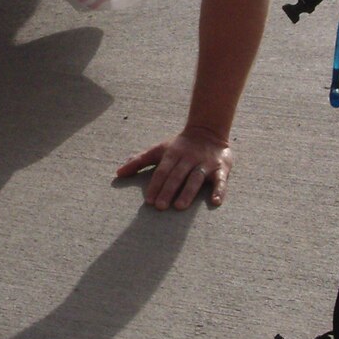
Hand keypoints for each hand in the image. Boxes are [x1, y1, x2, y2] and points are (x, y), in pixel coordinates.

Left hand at [117, 127, 231, 209]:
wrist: (208, 131)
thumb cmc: (179, 146)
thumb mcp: (158, 150)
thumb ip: (139, 161)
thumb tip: (118, 173)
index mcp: (173, 154)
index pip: (162, 171)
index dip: (156, 185)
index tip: (149, 200)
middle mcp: (189, 158)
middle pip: (177, 175)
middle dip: (168, 190)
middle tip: (160, 206)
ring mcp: (205, 163)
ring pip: (196, 178)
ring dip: (188, 192)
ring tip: (180, 206)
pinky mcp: (221, 168)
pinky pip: (221, 180)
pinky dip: (220, 190)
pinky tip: (216, 201)